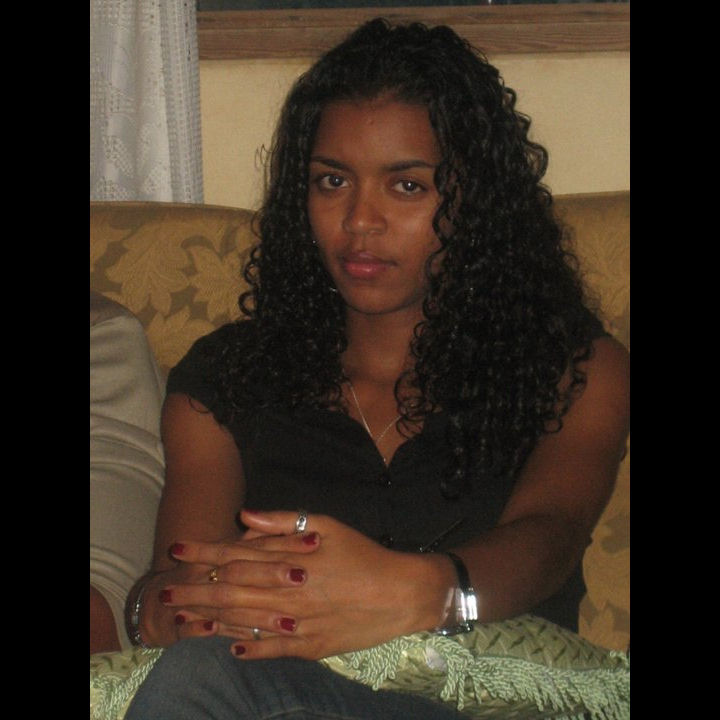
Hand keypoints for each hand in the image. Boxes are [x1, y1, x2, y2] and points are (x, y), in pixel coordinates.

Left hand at [162, 510, 453, 659]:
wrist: (401, 593)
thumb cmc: (363, 553)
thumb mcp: (327, 524)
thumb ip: (283, 522)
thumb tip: (245, 516)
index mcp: (292, 560)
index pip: (237, 555)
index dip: (205, 552)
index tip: (177, 549)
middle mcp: (289, 592)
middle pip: (232, 591)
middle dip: (196, 589)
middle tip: (166, 591)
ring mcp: (298, 623)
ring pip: (246, 622)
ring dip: (212, 619)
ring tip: (183, 618)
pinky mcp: (311, 646)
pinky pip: (274, 649)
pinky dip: (251, 648)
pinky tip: (230, 646)